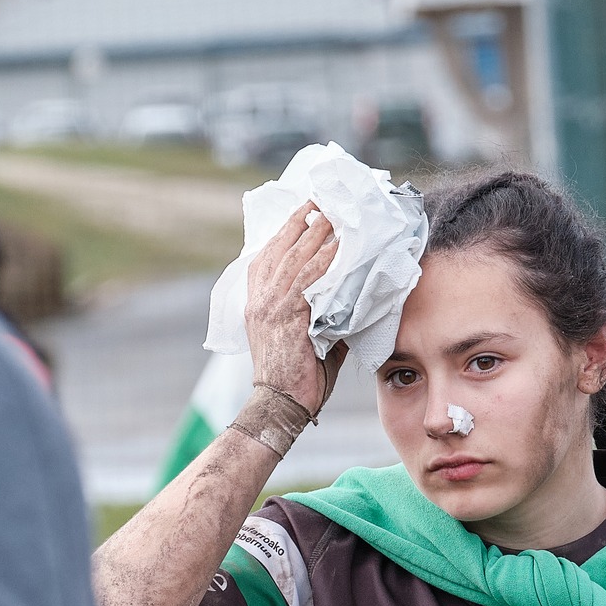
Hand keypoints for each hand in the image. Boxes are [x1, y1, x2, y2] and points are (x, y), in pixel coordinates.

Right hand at [245, 204, 340, 414]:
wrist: (278, 405)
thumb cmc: (294, 377)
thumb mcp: (301, 337)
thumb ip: (319, 314)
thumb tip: (349, 299)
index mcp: (256, 302)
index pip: (266, 255)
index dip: (284, 230)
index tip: (302, 211)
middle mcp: (260, 299)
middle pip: (280, 248)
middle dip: (302, 220)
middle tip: (321, 200)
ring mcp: (271, 307)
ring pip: (295, 258)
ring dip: (316, 233)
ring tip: (333, 213)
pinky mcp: (289, 317)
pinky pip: (309, 281)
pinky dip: (324, 261)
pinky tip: (339, 247)